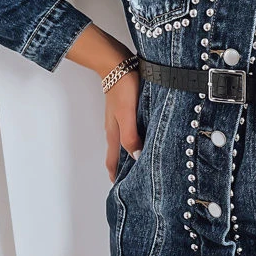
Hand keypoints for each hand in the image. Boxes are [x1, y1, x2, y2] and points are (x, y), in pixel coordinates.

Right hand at [103, 68, 141, 183]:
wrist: (116, 64)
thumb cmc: (122, 87)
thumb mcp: (127, 114)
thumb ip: (130, 136)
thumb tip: (136, 156)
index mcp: (114, 133)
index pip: (113, 161)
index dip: (115, 176)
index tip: (120, 191)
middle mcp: (114, 128)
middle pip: (117, 154)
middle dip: (123, 169)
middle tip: (132, 181)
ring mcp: (118, 118)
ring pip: (123, 142)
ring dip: (128, 154)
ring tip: (139, 164)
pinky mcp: (125, 109)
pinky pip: (128, 130)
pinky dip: (133, 139)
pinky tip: (143, 137)